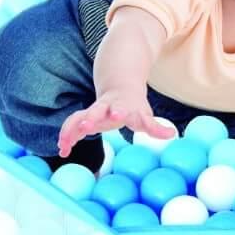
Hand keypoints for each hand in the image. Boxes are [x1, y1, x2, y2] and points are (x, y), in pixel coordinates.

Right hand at [57, 89, 175, 157]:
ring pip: (81, 116)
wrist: (119, 84)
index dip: (122, 112)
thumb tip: (172, 134)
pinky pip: (72, 124)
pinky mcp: (84, 116)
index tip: (119, 114)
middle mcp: (107, 108)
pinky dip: (67, 136)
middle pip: (98, 111)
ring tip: (64, 143)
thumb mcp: (145, 115)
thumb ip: (155, 127)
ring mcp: (94, 111)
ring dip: (73, 128)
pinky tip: (62, 150)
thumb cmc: (133, 105)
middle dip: (91, 118)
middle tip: (85, 126)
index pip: (124, 110)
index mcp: (124, 107)